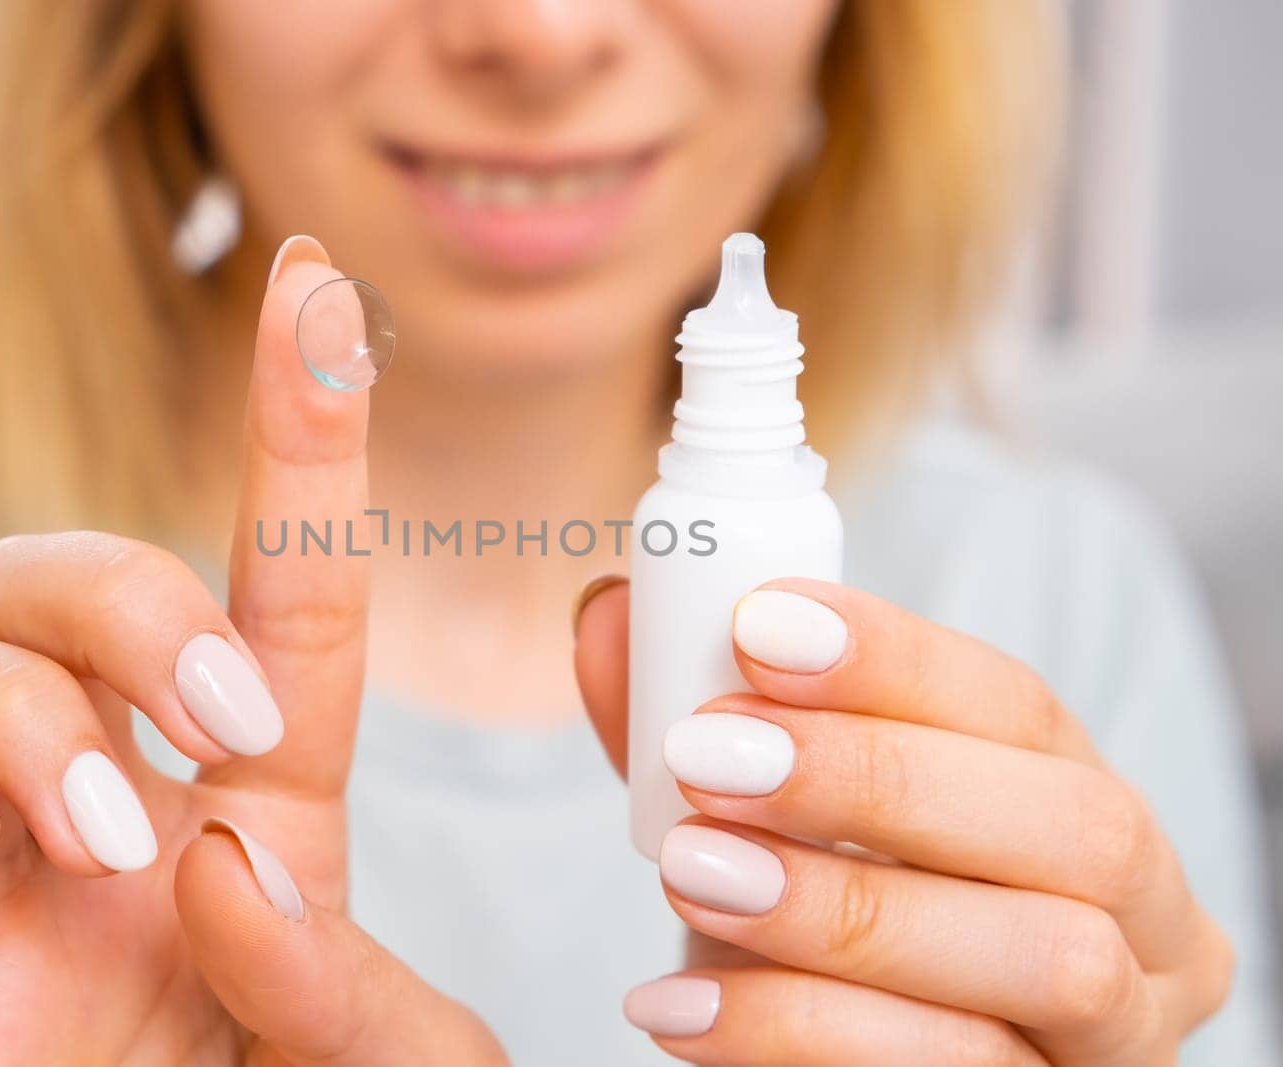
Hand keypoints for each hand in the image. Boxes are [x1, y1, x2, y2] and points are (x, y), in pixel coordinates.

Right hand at [0, 237, 501, 1065]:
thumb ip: (348, 986)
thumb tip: (215, 863)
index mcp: (255, 806)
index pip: (281, 586)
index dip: (301, 436)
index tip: (326, 293)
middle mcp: (108, 799)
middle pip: (55, 575)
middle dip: (128, 598)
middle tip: (222, 720)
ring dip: (23, 717)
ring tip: (101, 842)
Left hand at [575, 577, 1233, 1064]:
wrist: (822, 1062)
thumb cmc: (807, 918)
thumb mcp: (747, 814)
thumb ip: (684, 719)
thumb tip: (606, 618)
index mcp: (1077, 797)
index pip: (1021, 703)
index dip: (896, 658)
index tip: (757, 628)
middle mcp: (1145, 918)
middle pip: (1078, 826)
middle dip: (880, 777)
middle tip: (709, 757)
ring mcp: (1119, 1038)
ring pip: (1049, 961)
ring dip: (847, 908)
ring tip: (690, 875)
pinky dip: (804, 1033)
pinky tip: (681, 1006)